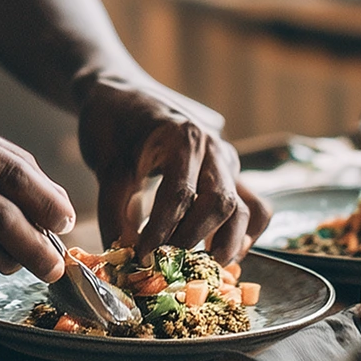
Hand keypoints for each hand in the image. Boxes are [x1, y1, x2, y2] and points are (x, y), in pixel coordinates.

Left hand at [77, 73, 270, 262]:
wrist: (123, 93)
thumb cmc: (112, 124)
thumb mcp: (106, 164)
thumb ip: (115, 210)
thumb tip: (125, 255)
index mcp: (183, 137)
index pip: (179, 194)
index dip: (160, 232)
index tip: (141, 257)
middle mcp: (213, 148)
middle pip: (220, 202)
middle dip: (194, 240)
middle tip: (168, 264)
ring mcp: (226, 161)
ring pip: (245, 208)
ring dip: (227, 242)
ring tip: (202, 267)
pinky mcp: (230, 175)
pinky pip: (254, 207)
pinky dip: (245, 234)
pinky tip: (222, 254)